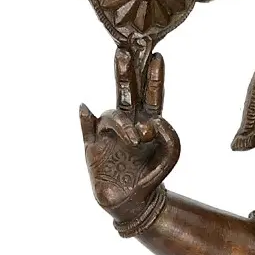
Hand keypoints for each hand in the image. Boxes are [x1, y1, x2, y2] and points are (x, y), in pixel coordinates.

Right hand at [80, 47, 179, 228]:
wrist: (133, 204)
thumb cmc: (152, 176)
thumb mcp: (169, 157)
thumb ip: (169, 139)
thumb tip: (152, 122)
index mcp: (147, 123)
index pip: (150, 96)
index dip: (154, 78)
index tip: (159, 56)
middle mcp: (127, 124)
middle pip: (126, 93)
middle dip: (126, 72)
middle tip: (126, 50)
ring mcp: (108, 135)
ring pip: (112, 115)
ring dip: (123, 123)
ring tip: (135, 139)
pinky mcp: (92, 148)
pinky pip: (87, 129)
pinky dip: (85, 119)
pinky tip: (84, 109)